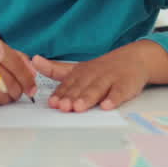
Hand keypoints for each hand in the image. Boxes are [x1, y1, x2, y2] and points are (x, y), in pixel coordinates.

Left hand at [32, 42, 151, 111]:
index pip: (68, 84)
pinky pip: (119, 92)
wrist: (134, 59)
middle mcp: (94, 74)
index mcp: (81, 72)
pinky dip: (114, 98)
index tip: (52, 103)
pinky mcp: (125, 84)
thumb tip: (33, 60)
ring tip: (79, 107)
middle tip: (63, 107)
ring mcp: (110, 79)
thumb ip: (55, 69)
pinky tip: (107, 105)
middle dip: (71, 97)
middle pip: (81, 87)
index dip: (60, 94)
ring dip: (87, 98)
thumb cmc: (103, 68)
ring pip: (97, 89)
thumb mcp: (77, 68)